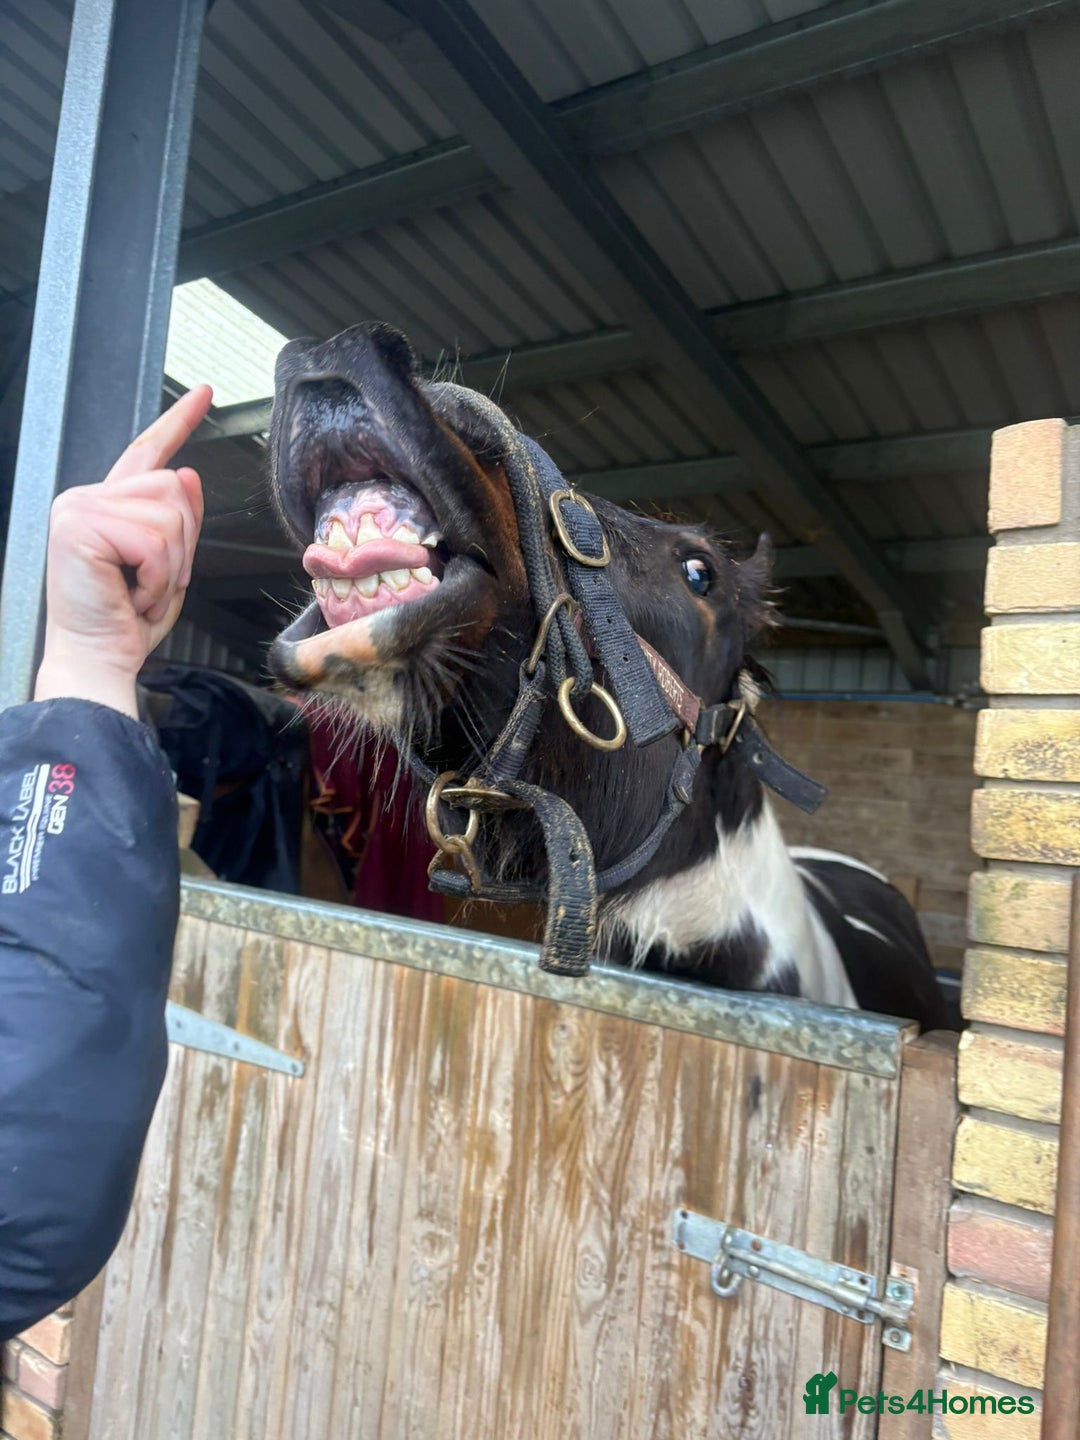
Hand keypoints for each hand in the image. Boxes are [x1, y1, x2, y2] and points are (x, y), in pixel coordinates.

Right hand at [34, 386, 212, 719]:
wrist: (98, 661)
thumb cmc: (127, 623)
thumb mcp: (169, 567)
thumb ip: (179, 521)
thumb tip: (185, 472)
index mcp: (107, 506)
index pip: (147, 452)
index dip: (178, 422)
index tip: (206, 394)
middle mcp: (87, 497)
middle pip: (172, 486)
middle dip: (182, 544)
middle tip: (150, 583)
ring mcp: (78, 507)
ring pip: (168, 511)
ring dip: (170, 565)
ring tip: (139, 590)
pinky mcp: (78, 524)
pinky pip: (154, 539)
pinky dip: (157, 576)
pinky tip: (131, 594)